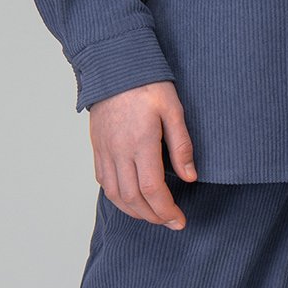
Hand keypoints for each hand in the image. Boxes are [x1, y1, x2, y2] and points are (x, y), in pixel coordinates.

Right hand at [88, 81, 197, 227]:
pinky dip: (117, 198)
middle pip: (133, 198)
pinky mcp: (97, 147)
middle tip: (171, 222)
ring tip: (153, 215)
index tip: (179, 220)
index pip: (152, 189)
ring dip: (134, 211)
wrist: (114, 65)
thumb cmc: (147, 83)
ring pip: (115, 194)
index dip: (166, 210)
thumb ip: (181, 145)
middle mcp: (119, 151)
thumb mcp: (173, 109)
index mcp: (140, 142)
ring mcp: (105, 150)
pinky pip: (103, 181)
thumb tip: (189, 177)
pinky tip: (131, 200)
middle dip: (153, 216)